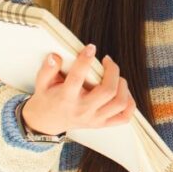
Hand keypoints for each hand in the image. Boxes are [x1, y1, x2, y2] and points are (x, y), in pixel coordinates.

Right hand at [21, 44, 136, 135]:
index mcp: (66, 98)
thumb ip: (48, 69)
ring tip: (116, 77)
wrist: (46, 123)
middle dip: (113, 71)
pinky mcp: (101, 124)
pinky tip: (123, 92)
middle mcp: (82, 110)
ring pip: (119, 103)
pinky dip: (130, 104)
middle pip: (108, 91)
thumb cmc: (47, 99)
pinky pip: (124, 117)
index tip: (91, 47)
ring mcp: (94, 119)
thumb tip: (55, 56)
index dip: (85, 60)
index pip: (77, 78)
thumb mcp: (42, 83)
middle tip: (107, 61)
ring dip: (123, 86)